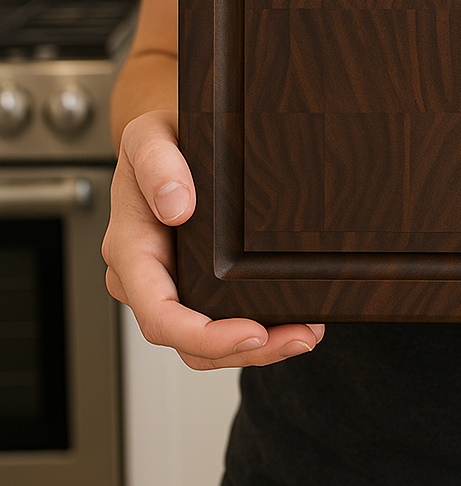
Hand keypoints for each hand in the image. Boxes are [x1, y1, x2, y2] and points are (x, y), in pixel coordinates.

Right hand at [102, 110, 324, 369]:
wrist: (168, 137)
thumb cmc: (158, 139)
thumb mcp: (149, 135)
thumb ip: (156, 165)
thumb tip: (175, 206)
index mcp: (129, 250)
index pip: (160, 314)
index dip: (205, 334)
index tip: (252, 332)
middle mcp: (147, 278)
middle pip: (189, 342)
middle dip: (246, 350)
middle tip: (300, 337)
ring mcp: (171, 286)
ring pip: (207, 344)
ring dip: (259, 349)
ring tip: (306, 335)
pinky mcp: (196, 285)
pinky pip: (221, 322)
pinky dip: (258, 331)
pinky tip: (294, 323)